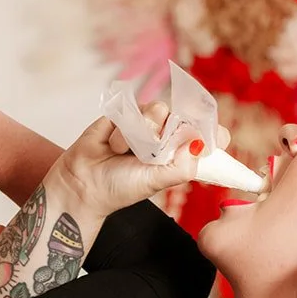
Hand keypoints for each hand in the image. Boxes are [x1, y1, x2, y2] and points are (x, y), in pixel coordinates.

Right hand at [49, 102, 229, 217]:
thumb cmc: (121, 187)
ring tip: (128, 152)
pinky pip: (135, 110)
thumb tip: (200, 143)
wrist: (84, 183)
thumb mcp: (158, 181)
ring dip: (143, 134)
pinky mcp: (127, 113)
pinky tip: (113, 145)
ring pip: (160, 110)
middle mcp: (168, 136)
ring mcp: (148, 123)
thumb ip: (183, 165)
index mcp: (182, 154)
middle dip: (170, 134)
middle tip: (153, 153)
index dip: (212, 132)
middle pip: (186, 116)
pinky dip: (124, 131)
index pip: (212, 135)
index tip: (201, 140)